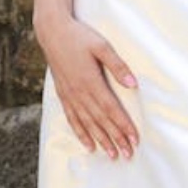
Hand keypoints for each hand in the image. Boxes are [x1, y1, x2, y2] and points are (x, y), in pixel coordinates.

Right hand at [37, 15, 138, 158]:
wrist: (52, 32)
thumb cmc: (79, 36)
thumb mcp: (101, 46)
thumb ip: (117, 65)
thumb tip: (133, 83)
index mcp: (90, 81)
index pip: (111, 109)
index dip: (124, 125)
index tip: (135, 139)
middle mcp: (79, 93)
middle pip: (101, 121)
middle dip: (115, 139)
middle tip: (128, 154)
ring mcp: (70, 95)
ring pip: (87, 124)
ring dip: (100, 140)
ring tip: (111, 155)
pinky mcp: (63, 95)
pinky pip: (72, 119)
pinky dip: (80, 133)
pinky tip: (88, 144)